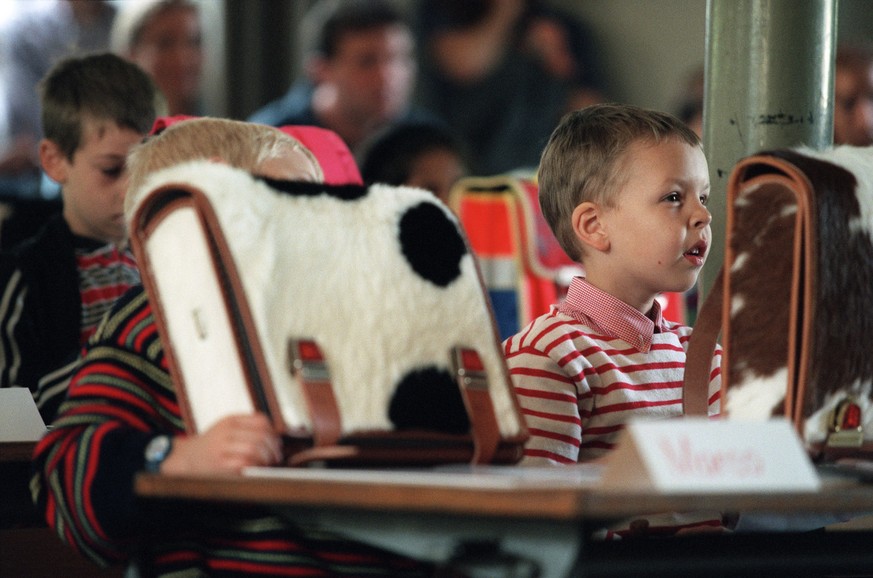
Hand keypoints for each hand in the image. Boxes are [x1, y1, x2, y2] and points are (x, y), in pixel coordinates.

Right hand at [161, 414, 282, 474]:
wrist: (185, 459)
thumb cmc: (211, 446)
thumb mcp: (225, 429)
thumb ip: (246, 429)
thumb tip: (275, 441)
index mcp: (230, 420)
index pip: (261, 420)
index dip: (273, 433)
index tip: (276, 444)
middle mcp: (226, 431)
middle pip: (261, 436)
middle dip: (273, 449)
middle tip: (275, 458)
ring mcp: (221, 448)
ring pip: (254, 449)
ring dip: (266, 459)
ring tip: (266, 465)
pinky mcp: (219, 464)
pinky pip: (244, 463)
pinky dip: (254, 467)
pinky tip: (254, 471)